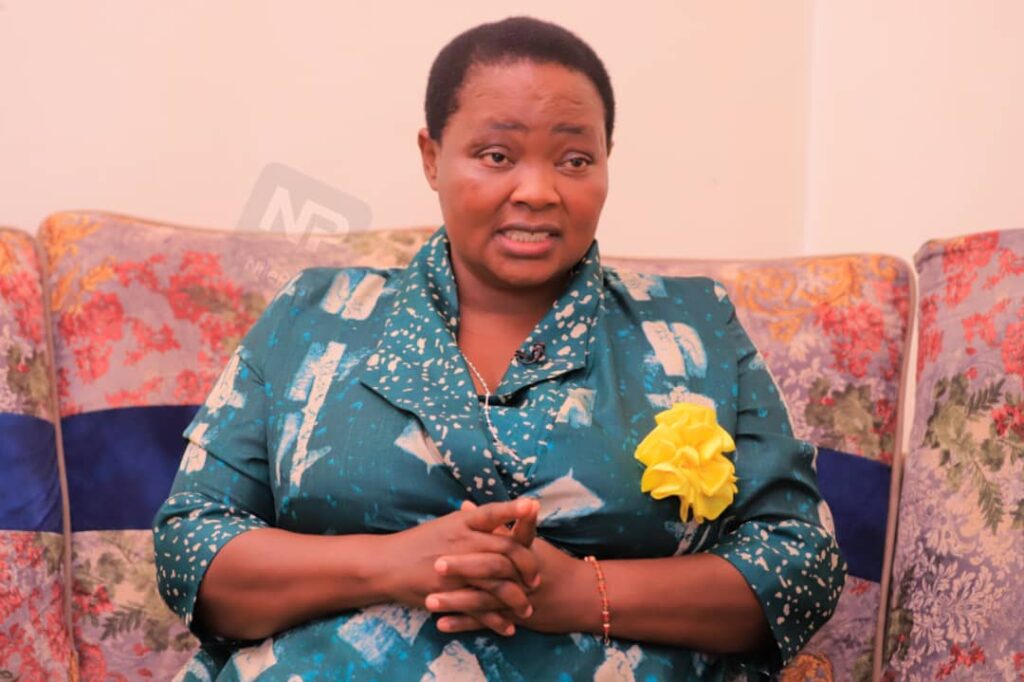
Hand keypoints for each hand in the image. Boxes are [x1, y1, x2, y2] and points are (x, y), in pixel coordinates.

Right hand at [379, 498, 539, 634]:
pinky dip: (496, 620)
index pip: (492, 512)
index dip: (513, 509)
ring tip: (528, 609)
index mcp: (463, 522)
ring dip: (517, 598)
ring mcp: (457, 569)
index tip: (533, 505)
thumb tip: (499, 513)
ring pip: (498, 582)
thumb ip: (473, 520)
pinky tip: (509, 627)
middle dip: (527, 565)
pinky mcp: (449, 593)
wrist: (387, 564)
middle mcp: (462, 542)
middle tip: (537, 580)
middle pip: (506, 550)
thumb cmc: (420, 542)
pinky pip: (479, 609)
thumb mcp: (447, 525)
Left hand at [431, 535, 591, 635]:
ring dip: (456, 602)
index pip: (499, 542)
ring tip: (430, 601)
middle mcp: (520, 575)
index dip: (477, 539)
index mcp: (523, 550)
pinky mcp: (514, 619)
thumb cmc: (550, 563)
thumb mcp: (528, 540)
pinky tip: (441, 623)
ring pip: (485, 600)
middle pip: (491, 571)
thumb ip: (498, 524)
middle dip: (463, 569)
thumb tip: (465, 506)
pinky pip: (487, 623)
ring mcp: (517, 599)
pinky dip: (464, 624)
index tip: (451, 534)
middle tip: (436, 566)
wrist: (579, 595)